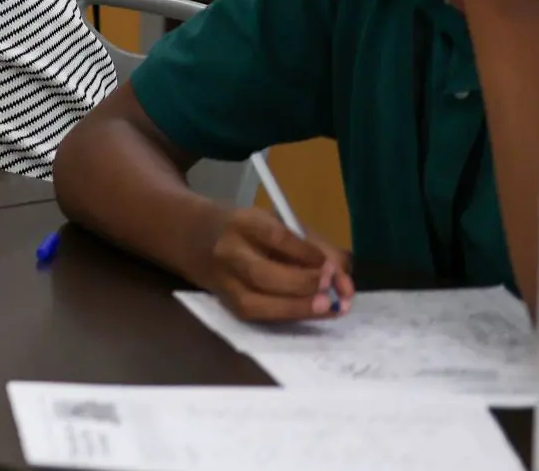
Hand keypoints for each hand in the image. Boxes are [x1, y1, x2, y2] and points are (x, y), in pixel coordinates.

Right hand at [189, 205, 355, 322]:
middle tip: (333, 291)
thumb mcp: (274, 222)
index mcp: (241, 222)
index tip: (331, 265)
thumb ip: (312, 246)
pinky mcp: (226, 303)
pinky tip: (310, 312)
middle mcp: (227, 252)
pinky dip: (287, 315)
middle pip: (263, 274)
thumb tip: (344, 281)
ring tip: (329, 308)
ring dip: (298, 309)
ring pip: (256, 304)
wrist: (194, 236)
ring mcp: (222, 281)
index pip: (276, 237)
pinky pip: (258, 316)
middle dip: (303, 285)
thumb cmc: (247, 229)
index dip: (307, 254)